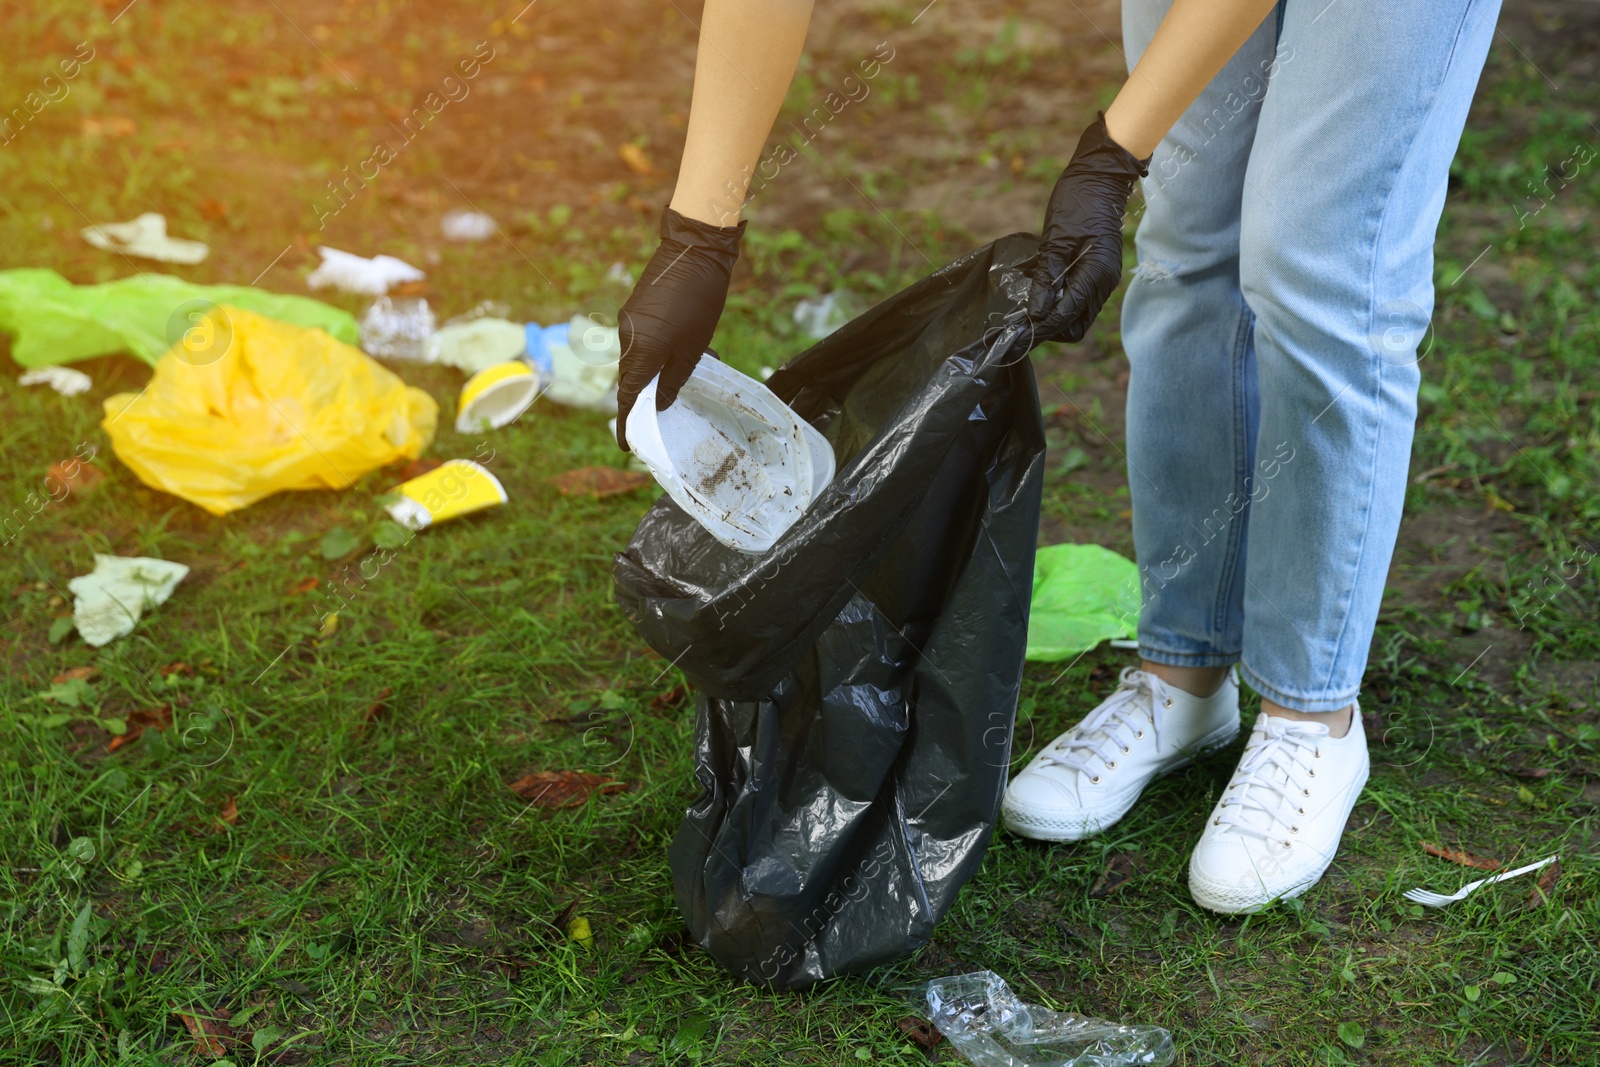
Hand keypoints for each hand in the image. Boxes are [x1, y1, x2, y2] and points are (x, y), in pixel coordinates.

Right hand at [616, 206, 746, 450]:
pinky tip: (679, 352)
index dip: (627, 423)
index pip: (628, 397)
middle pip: (631, 380)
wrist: (694, 250)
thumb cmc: (700, 301)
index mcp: (640, 352)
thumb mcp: (694, 349)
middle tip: (659, 416)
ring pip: (636, 360)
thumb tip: (661, 402)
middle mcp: (626, 339)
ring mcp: (628, 322)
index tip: (626, 445)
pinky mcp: (634, 311)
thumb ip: (675, 379)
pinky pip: (639, 342)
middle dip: (644, 399)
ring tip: (681, 375)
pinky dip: (653, 354)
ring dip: (653, 374)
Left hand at [1026, 113, 1149, 343]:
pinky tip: (1041, 292)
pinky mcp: (1099, 272)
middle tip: (1020, 325)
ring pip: (1078, 315)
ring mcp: (1104, 278)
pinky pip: (1080, 299)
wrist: (1100, 176)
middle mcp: (1104, 282)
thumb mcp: (1055, 240)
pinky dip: (1061, 302)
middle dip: (1049, 329)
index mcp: (1096, 274)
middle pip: (1076, 325)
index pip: (1065, 316)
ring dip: (1054, 317)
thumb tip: (1035, 314)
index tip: (1016, 337)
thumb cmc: (1077, 201)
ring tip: (1027, 310)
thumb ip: (1046, 279)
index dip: (1040, 329)